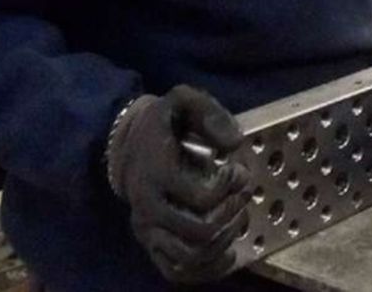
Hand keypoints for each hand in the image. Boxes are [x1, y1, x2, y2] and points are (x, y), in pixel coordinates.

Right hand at [107, 86, 251, 284]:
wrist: (128, 144)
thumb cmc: (165, 124)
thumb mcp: (184, 101)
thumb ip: (211, 114)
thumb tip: (234, 144)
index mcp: (157, 173)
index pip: (202, 196)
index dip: (231, 185)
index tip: (238, 170)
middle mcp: (148, 207)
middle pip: (199, 231)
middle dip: (232, 213)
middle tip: (243, 193)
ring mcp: (148, 230)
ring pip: (190, 257)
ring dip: (224, 242)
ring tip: (237, 217)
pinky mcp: (152, 244)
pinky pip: (177, 271)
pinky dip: (208, 269)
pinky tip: (229, 253)